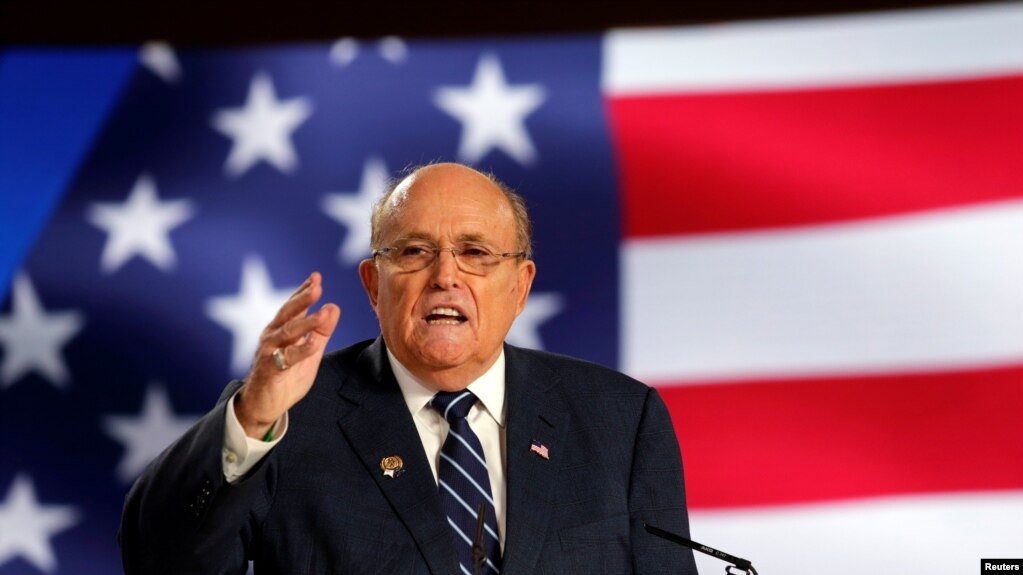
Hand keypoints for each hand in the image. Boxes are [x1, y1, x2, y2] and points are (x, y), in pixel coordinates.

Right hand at [235, 272, 340, 438]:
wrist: (263, 405)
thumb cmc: (285, 376)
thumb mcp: (309, 353)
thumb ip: (321, 332)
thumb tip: (334, 306)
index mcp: (281, 329)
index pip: (293, 306)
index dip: (304, 291)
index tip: (316, 277)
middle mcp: (272, 336)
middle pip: (288, 313)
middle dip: (302, 298)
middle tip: (317, 285)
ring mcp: (270, 351)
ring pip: (288, 332)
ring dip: (306, 322)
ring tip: (322, 313)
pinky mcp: (271, 369)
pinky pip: (287, 357)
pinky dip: (301, 349)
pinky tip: (314, 343)